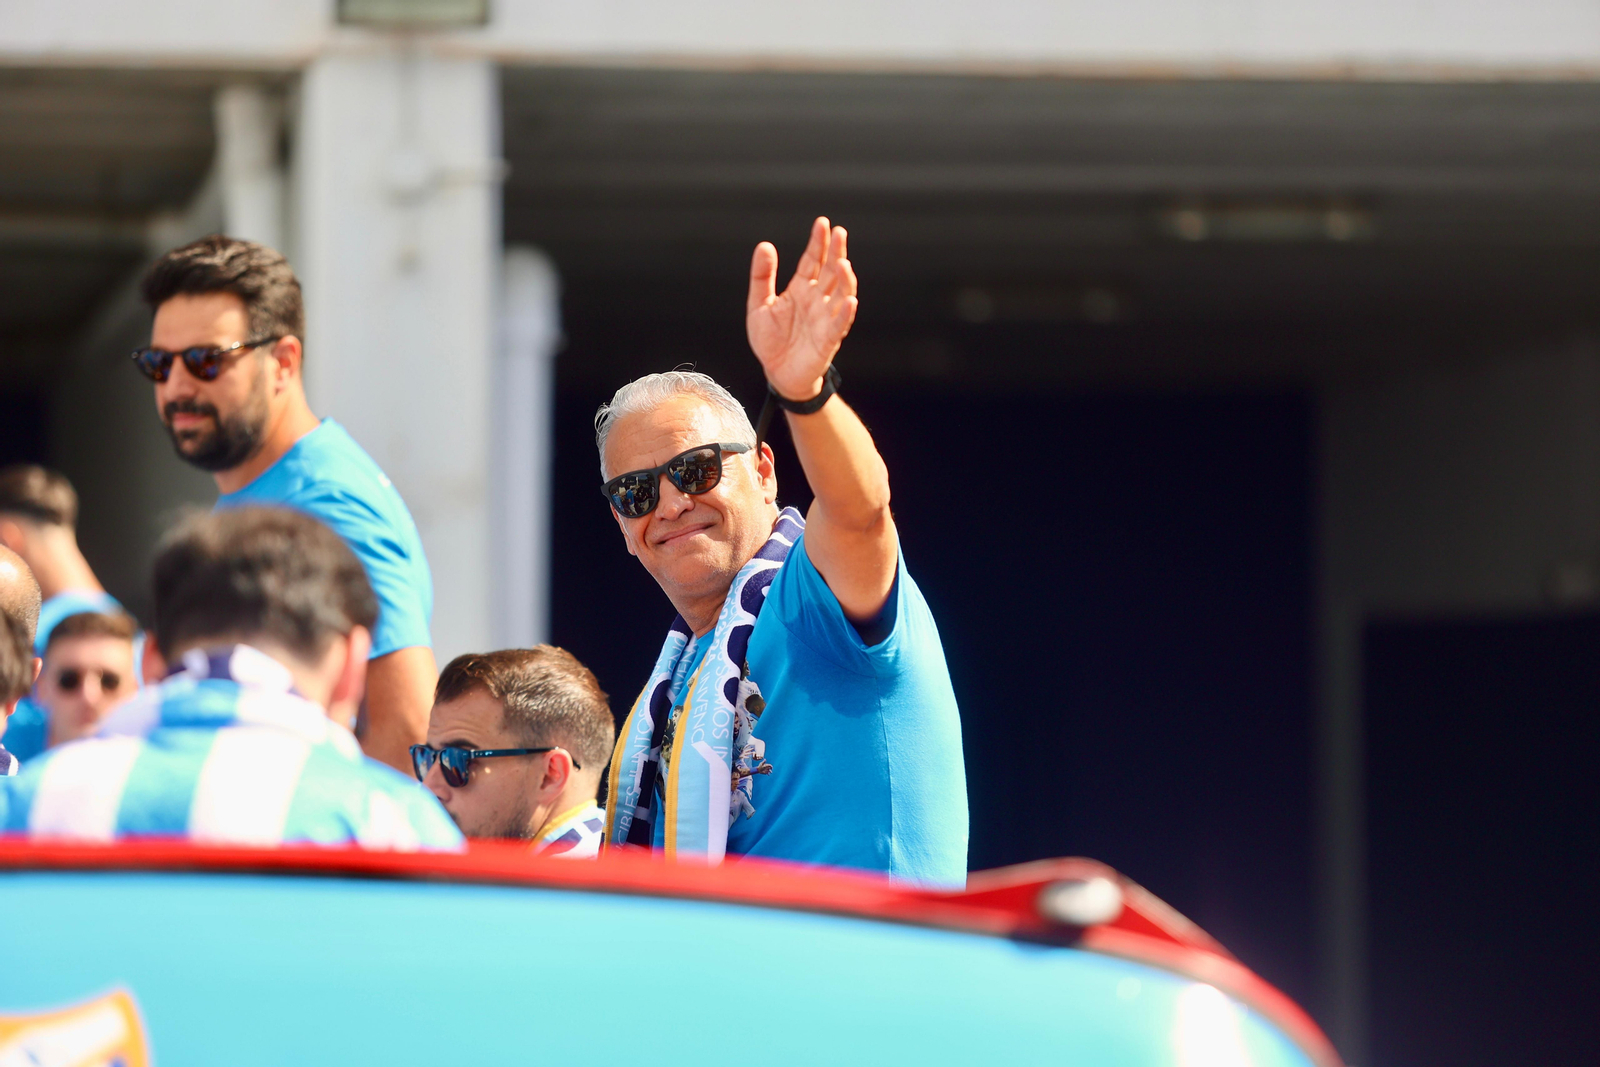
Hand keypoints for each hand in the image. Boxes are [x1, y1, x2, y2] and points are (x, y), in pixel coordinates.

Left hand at [746, 216, 858, 399]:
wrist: (776, 372)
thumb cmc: (770, 341)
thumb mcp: (758, 305)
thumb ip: (762, 276)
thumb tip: (765, 245)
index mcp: (801, 289)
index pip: (812, 261)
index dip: (818, 243)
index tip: (823, 223)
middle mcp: (817, 300)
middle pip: (831, 272)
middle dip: (836, 252)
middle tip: (840, 232)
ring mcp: (825, 318)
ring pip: (842, 294)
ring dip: (845, 279)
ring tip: (843, 263)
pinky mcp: (828, 339)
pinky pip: (840, 324)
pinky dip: (847, 313)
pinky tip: (851, 300)